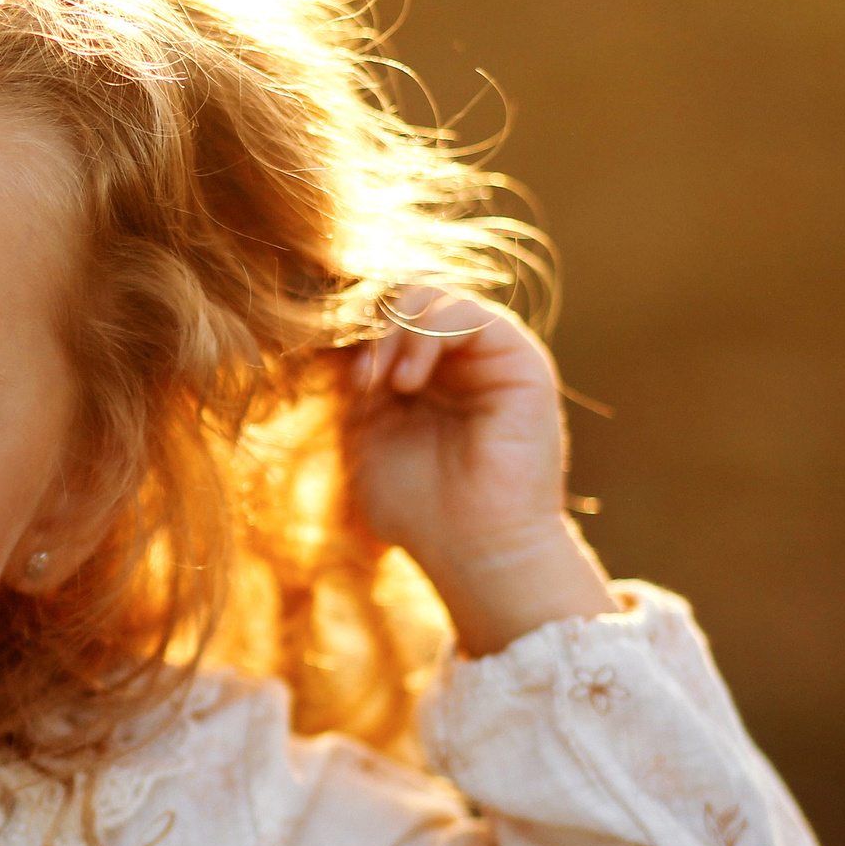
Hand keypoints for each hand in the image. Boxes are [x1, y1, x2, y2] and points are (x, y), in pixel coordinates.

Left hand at [341, 286, 616, 655]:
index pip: (381, 320)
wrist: (475, 549)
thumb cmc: (420, 509)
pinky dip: (426, 335)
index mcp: (422, 376)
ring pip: (433, 296)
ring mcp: (489, 355)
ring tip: (381, 385)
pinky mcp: (518, 358)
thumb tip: (334, 338)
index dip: (348, 332)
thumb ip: (355, 385)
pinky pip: (467, 312)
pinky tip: (405, 382)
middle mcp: (458, 360)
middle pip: (404, 299)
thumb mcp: (366, 436)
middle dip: (369, 330)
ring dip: (393, 332)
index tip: (326, 372)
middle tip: (356, 381)